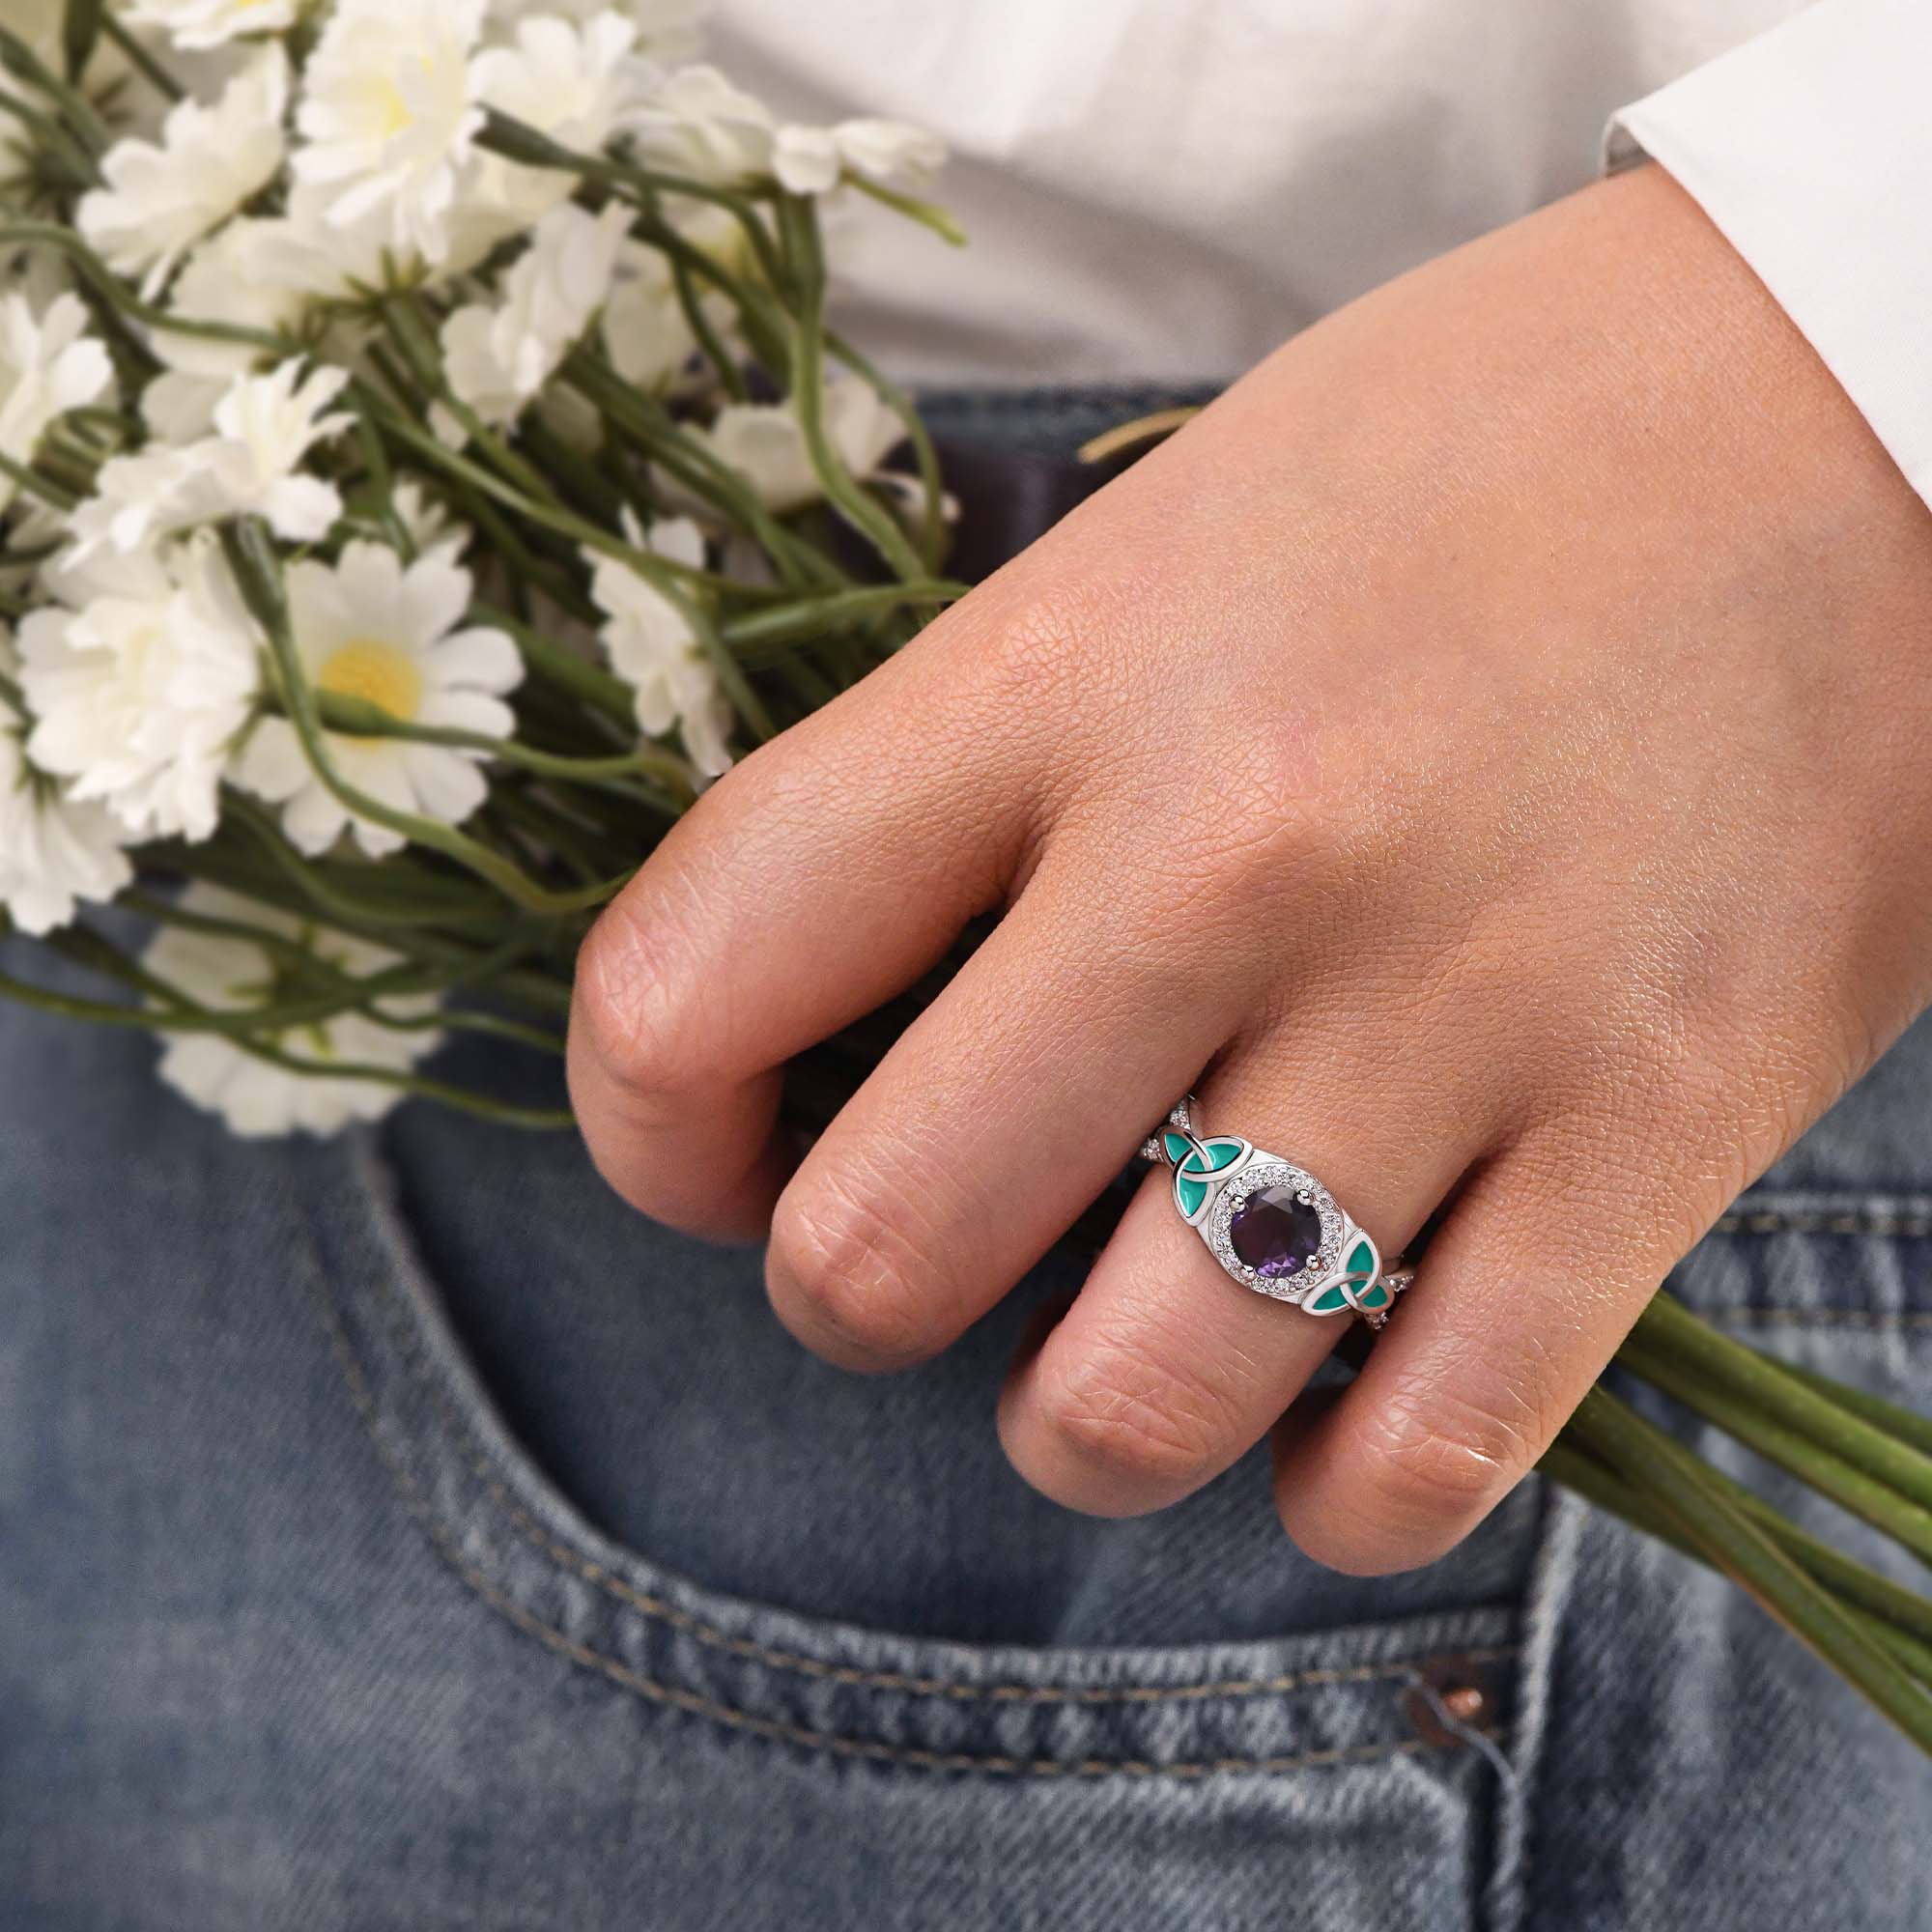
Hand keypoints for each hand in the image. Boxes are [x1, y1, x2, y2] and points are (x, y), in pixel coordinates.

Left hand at [568, 164, 1931, 1573]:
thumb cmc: (1462, 459)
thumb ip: (970, 772)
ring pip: (1138, 1397)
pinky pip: (1426, 1448)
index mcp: (1062, 677)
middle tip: (925, 1249)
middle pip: (882, 1248)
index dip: (646, 1124)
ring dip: (1079, 1429)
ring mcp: (1454, 1003)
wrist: (1855, 394)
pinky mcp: (1658, 1122)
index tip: (709, 1152)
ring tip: (1115, 1364)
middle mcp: (1229, 848)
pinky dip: (1334, 1492)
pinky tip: (1322, 1421)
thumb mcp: (1154, 542)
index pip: (696, 971)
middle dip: (853, 1296)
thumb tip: (826, 1010)